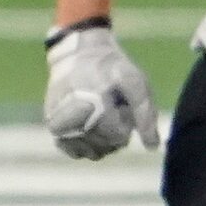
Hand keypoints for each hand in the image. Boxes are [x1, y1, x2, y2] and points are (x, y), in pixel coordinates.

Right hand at [44, 21, 159, 159]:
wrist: (77, 52)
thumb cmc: (110, 68)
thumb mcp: (135, 82)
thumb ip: (146, 115)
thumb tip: (152, 147)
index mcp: (91, 105)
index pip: (118, 137)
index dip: (126, 122)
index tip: (122, 102)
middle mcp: (70, 118)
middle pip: (106, 146)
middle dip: (115, 130)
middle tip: (111, 105)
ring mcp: (58, 125)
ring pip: (91, 152)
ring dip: (103, 139)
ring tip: (100, 113)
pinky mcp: (53, 127)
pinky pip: (75, 151)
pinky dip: (87, 144)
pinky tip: (91, 125)